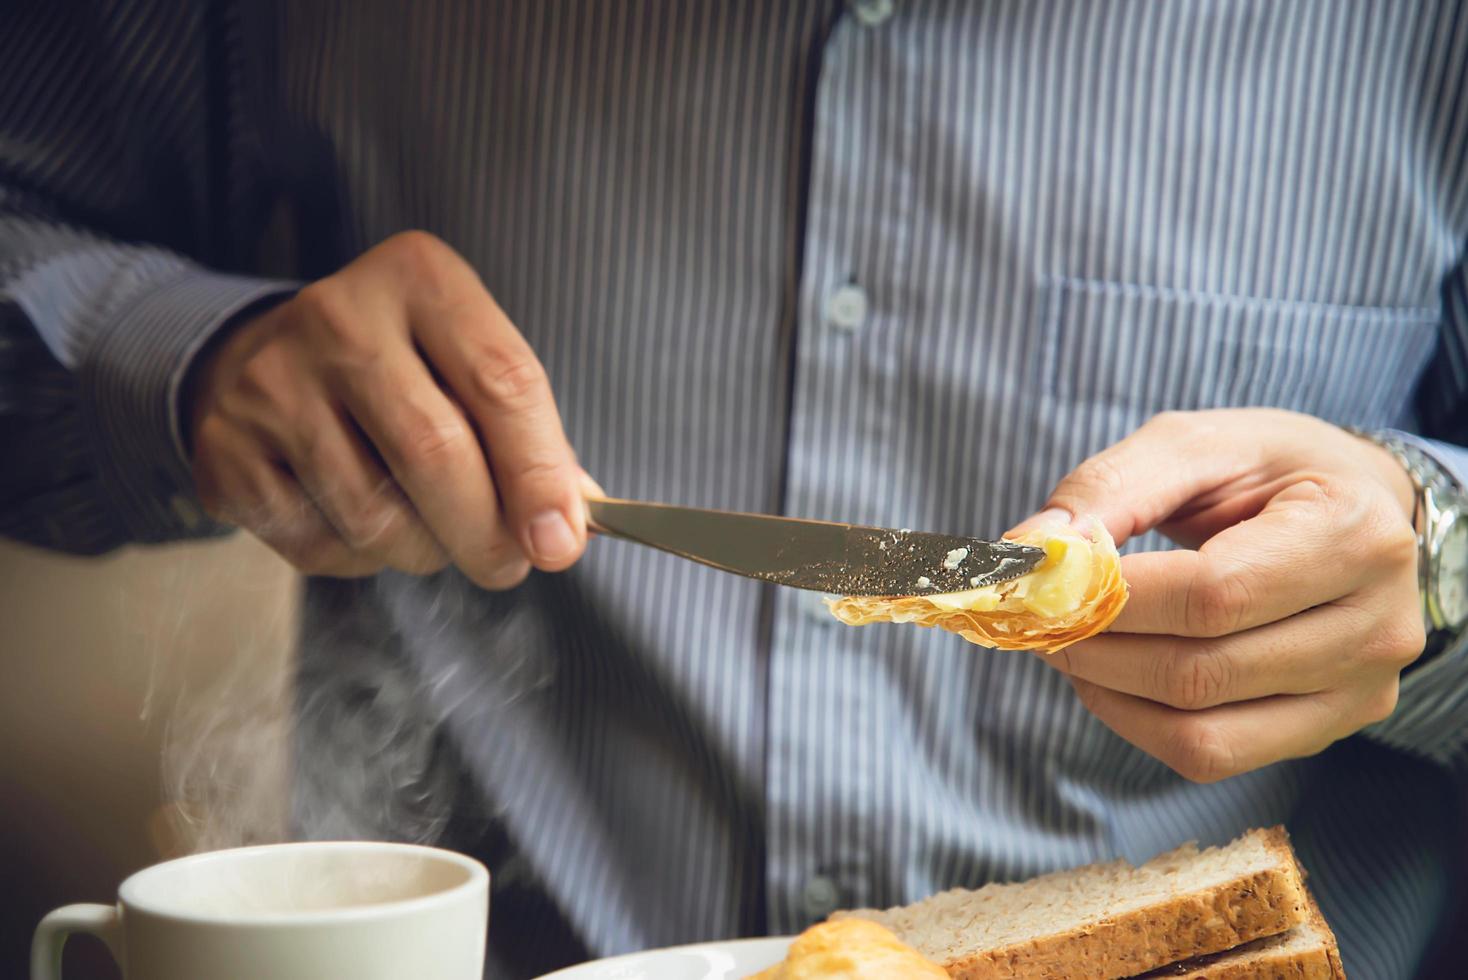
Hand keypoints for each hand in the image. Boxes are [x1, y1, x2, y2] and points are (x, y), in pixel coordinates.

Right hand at [189, 231, 592, 587]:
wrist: (267, 359)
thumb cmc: (402, 371)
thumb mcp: (469, 365)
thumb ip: (529, 436)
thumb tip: (566, 528)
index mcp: (420, 279)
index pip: (501, 381)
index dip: (539, 474)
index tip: (560, 541)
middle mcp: (339, 317)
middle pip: (435, 453)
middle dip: (487, 533)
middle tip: (508, 565)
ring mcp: (272, 382)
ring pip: (378, 514)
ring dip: (427, 549)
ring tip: (433, 529)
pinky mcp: (228, 451)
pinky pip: (322, 543)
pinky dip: (364, 558)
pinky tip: (364, 520)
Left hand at [1015, 408, 1423, 781]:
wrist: (1351, 507)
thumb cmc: (1267, 470)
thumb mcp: (1194, 445)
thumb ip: (1110, 489)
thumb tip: (1029, 549)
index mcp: (1357, 535)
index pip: (1213, 595)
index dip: (1112, 598)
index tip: (1042, 579)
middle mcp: (1378, 626)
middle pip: (1200, 670)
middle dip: (1093, 646)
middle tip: (1035, 614)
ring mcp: (1360, 692)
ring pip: (1199, 731)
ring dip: (1105, 690)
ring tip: (1065, 641)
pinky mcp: (1328, 730)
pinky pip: (1211, 756)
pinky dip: (1136, 724)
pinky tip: (1107, 677)